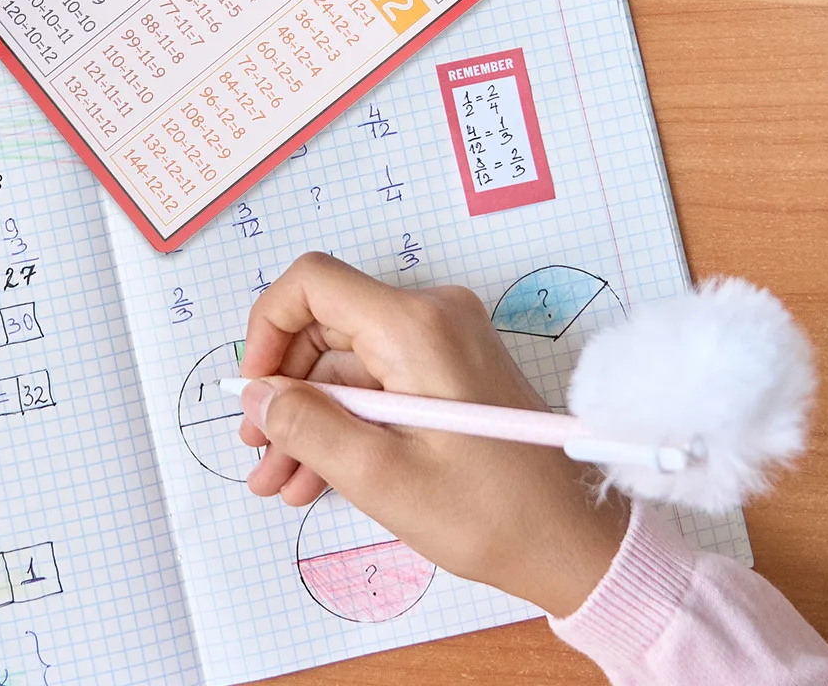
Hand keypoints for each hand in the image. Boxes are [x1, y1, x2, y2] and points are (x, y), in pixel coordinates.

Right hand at [237, 253, 628, 617]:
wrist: (574, 543)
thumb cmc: (492, 514)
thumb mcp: (383, 478)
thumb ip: (309, 428)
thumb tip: (256, 396)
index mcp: (415, 325)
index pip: (312, 283)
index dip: (267, 328)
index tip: (253, 390)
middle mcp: (430, 315)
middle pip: (325, 325)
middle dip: (284, 389)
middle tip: (258, 452)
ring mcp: (441, 340)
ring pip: (345, 361)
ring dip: (309, 416)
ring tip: (279, 479)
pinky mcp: (447, 368)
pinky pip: (377, 379)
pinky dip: (345, 420)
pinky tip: (314, 474)